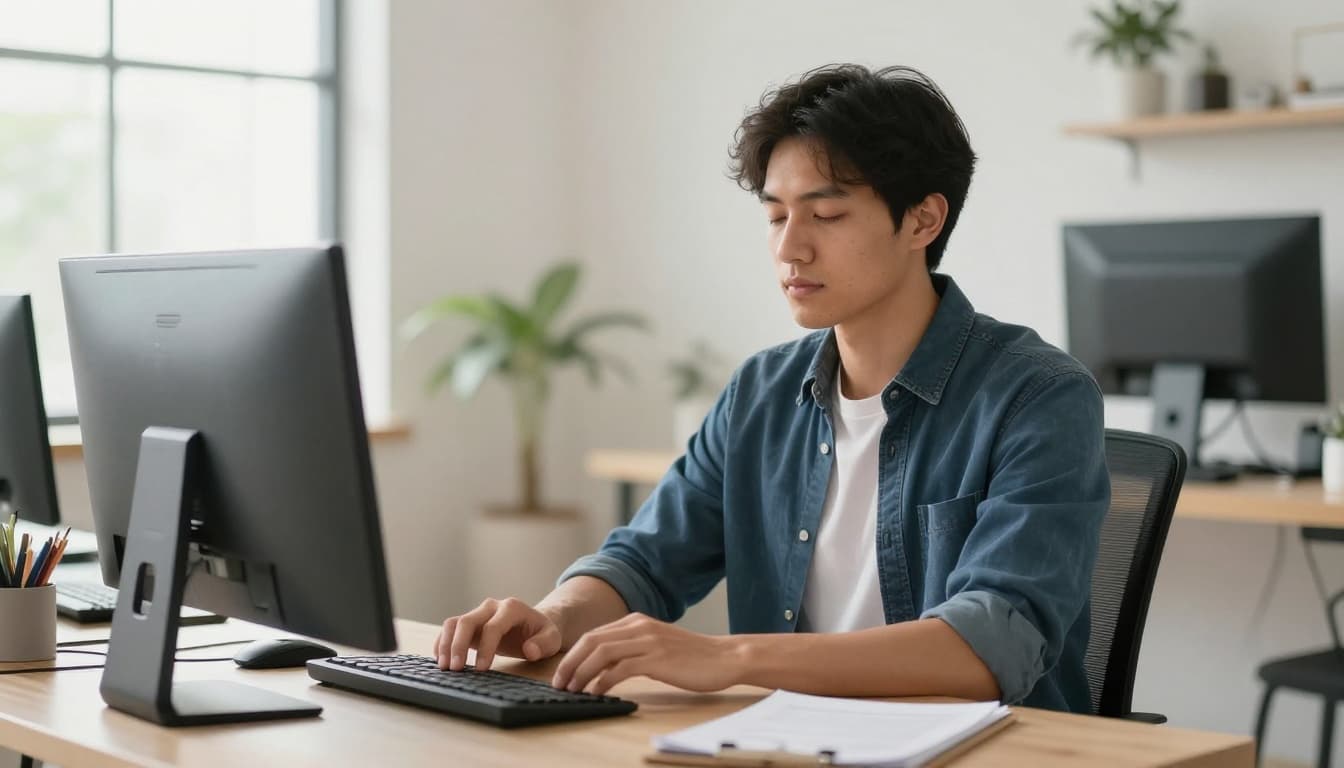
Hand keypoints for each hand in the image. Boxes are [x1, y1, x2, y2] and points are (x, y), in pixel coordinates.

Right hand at [434, 597, 563, 671]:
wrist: (535, 625)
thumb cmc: (543, 633)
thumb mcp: (552, 639)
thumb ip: (543, 644)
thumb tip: (530, 650)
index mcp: (512, 608)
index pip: (493, 626)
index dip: (485, 648)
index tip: (481, 669)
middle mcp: (491, 607)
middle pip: (467, 621)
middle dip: (459, 645)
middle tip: (455, 669)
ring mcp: (478, 614)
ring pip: (454, 623)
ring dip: (446, 644)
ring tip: (444, 667)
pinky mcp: (470, 624)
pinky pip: (450, 629)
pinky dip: (442, 642)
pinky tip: (440, 660)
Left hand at [552, 613, 739, 695]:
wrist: (724, 657)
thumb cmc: (692, 657)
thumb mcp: (656, 646)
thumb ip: (631, 650)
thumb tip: (601, 668)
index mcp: (637, 621)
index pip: (594, 635)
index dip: (573, 655)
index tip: (562, 673)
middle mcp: (639, 626)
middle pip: (591, 641)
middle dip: (570, 663)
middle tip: (560, 683)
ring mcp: (648, 641)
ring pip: (602, 653)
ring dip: (582, 672)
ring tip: (573, 689)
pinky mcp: (657, 659)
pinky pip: (620, 669)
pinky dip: (603, 681)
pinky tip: (598, 692)